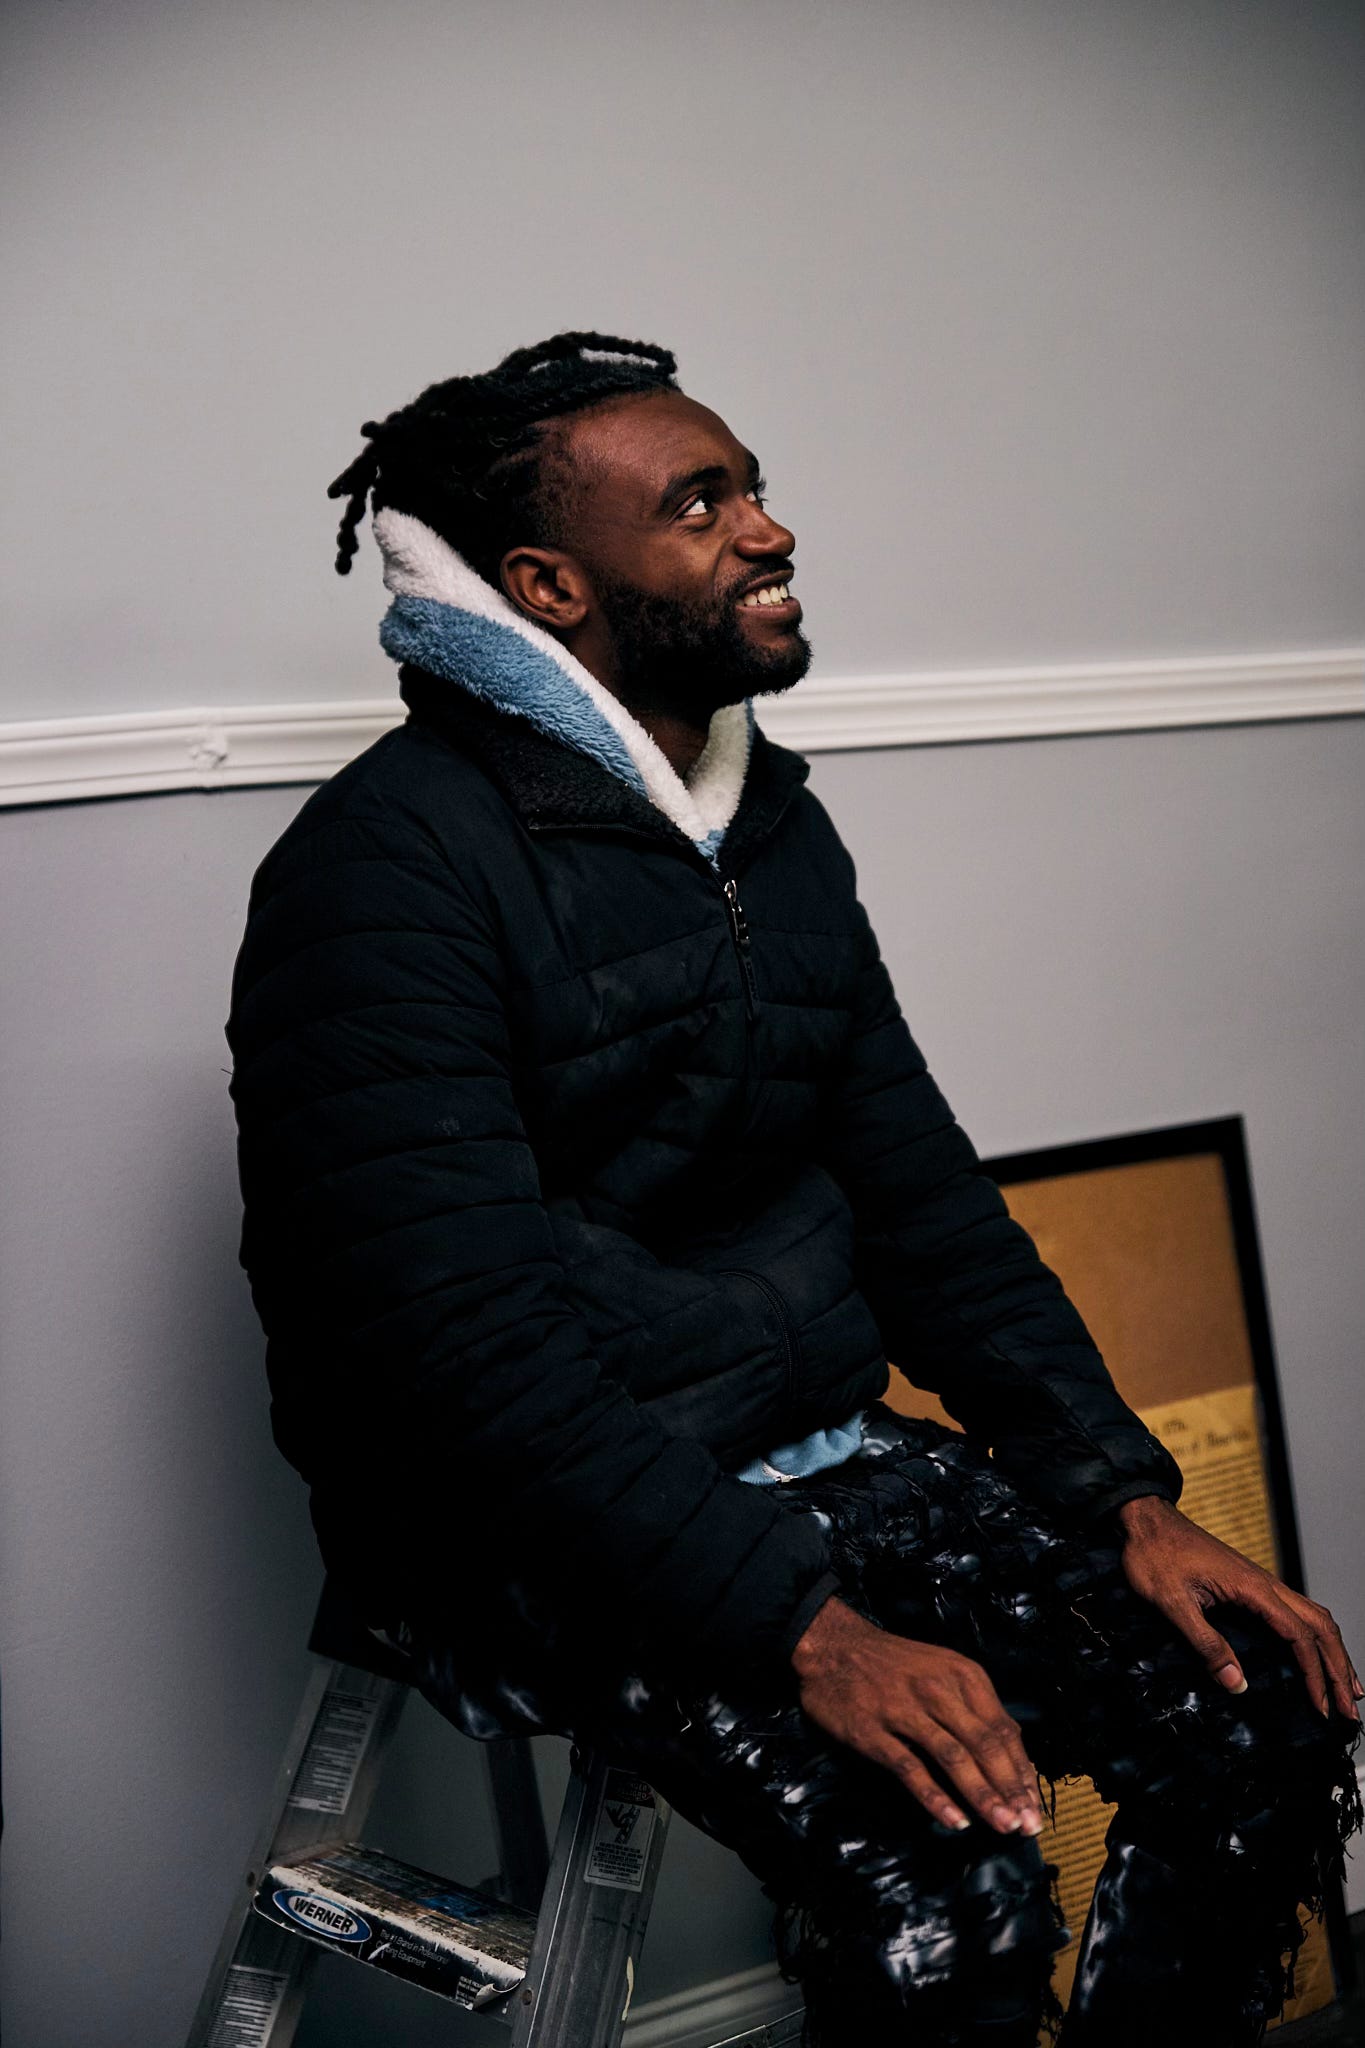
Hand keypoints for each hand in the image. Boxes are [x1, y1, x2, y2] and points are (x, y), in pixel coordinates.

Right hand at [791, 1594, 1045, 1836]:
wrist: (834, 1645)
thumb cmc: (894, 1663)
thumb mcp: (943, 1668)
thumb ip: (974, 1706)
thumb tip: (1010, 1751)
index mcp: (963, 1675)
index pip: (1003, 1730)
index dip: (1022, 1771)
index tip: (1035, 1807)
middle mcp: (939, 1690)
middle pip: (985, 1745)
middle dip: (1011, 1789)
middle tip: (1027, 1825)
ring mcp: (905, 1710)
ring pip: (954, 1757)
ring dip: (982, 1795)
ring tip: (1002, 1826)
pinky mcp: (874, 1731)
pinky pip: (910, 1768)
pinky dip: (935, 1797)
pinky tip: (954, 1820)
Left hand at [1115, 1494, 1362, 1721]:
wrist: (1147, 1520)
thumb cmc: (1155, 1556)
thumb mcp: (1172, 1603)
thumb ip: (1205, 1643)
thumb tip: (1237, 1684)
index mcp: (1252, 1588)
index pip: (1298, 1636)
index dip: (1314, 1674)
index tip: (1320, 1706)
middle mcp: (1266, 1584)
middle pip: (1320, 1627)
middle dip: (1339, 1668)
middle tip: (1349, 1708)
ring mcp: (1261, 1583)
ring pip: (1314, 1617)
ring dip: (1333, 1652)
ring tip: (1346, 1687)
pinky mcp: (1252, 1585)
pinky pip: (1296, 1611)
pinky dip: (1315, 1637)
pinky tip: (1315, 1654)